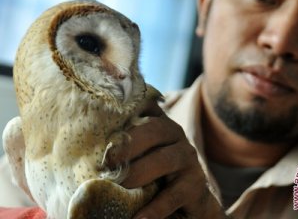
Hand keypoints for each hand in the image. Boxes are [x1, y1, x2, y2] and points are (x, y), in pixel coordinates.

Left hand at [105, 102, 226, 218]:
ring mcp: (188, 158)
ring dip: (138, 173)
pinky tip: (138, 218)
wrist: (190, 196)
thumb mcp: (140, 153)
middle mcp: (176, 135)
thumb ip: (124, 145)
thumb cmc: (154, 173)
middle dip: (128, 144)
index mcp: (160, 124)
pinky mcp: (195, 184)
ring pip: (164, 159)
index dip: (125, 114)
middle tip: (106, 163)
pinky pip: (174, 195)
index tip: (104, 131)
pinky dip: (154, 208)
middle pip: (155, 129)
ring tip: (119, 187)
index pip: (145, 108)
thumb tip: (84, 151)